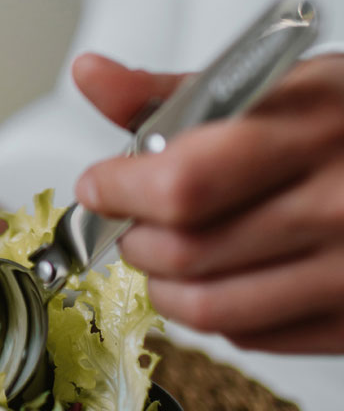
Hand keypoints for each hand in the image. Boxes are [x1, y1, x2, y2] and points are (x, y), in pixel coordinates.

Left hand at [72, 52, 343, 352]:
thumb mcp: (278, 85)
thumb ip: (174, 91)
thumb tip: (91, 75)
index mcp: (314, 133)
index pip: (183, 185)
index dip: (121, 191)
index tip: (99, 185)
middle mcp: (336, 207)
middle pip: (183, 253)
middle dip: (133, 239)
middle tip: (132, 221)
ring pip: (205, 308)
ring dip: (161, 285)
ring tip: (164, 254)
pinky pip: (247, 335)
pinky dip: (213, 310)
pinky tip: (221, 275)